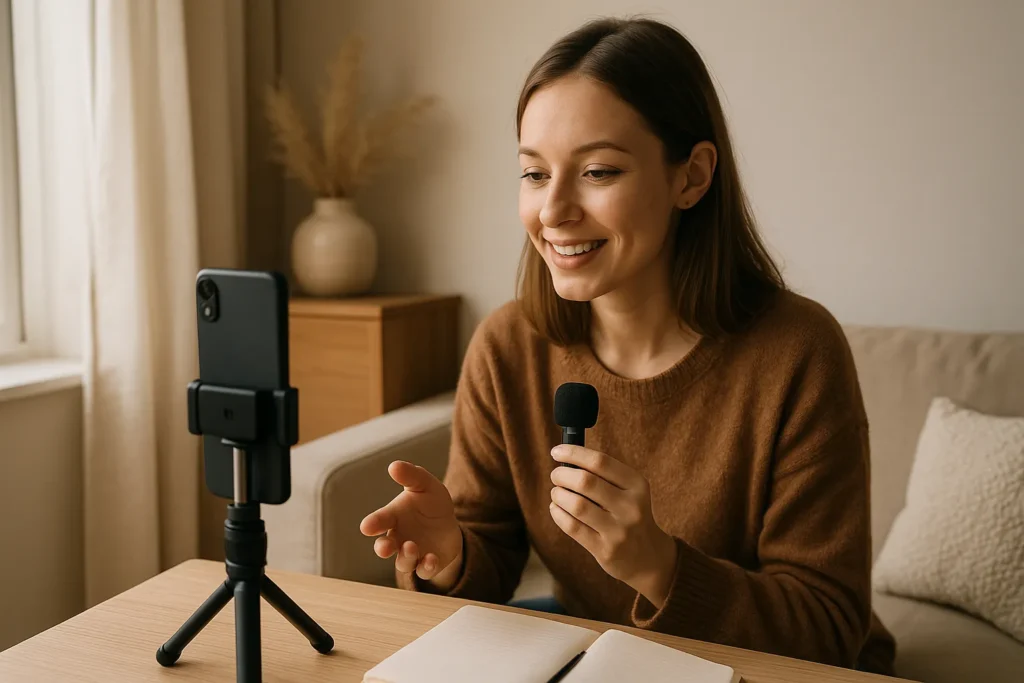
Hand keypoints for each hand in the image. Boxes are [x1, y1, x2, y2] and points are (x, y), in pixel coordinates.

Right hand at [359, 461, 463, 590]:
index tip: (367, 526)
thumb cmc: (430, 501)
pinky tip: (431, 558)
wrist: (448, 522)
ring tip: (412, 546)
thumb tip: (394, 465)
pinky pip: (424, 571)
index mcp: (393, 517)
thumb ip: (411, 475)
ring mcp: (412, 553)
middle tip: (384, 546)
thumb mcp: (424, 484)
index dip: (373, 523)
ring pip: (403, 562)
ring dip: (405, 556)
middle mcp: (398, 538)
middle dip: (382, 548)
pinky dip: (426, 566)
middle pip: (384, 547)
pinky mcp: (427, 564)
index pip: (380, 520)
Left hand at [549, 444, 677, 607]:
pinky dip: (558, 514)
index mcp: (637, 485)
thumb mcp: (629, 491)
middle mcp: (631, 506)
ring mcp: (619, 530)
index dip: (574, 453)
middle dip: (562, 475)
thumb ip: (603, 475)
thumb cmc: (629, 514)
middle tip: (556, 476)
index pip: (600, 462)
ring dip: (558, 495)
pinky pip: (573, 527)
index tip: (556, 452)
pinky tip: (556, 508)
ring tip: (556, 493)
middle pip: (586, 482)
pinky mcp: (605, 550)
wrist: (648, 557)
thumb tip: (566, 458)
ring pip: (577, 505)